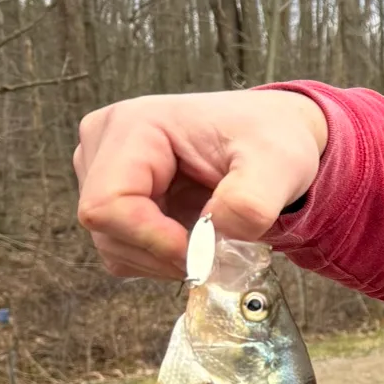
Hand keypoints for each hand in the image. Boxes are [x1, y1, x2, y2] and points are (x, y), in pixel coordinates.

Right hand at [75, 89, 328, 279]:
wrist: (276, 137)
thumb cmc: (274, 138)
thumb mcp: (280, 163)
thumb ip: (250, 202)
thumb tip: (212, 240)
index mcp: (135, 125)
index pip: (107, 204)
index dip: (152, 240)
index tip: (202, 252)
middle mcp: (106, 143)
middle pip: (105, 228)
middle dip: (163, 253)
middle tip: (216, 250)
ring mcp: (104, 171)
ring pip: (112, 245)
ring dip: (164, 259)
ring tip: (212, 237)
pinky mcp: (116, 197)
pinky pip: (124, 249)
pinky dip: (160, 258)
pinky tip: (195, 237)